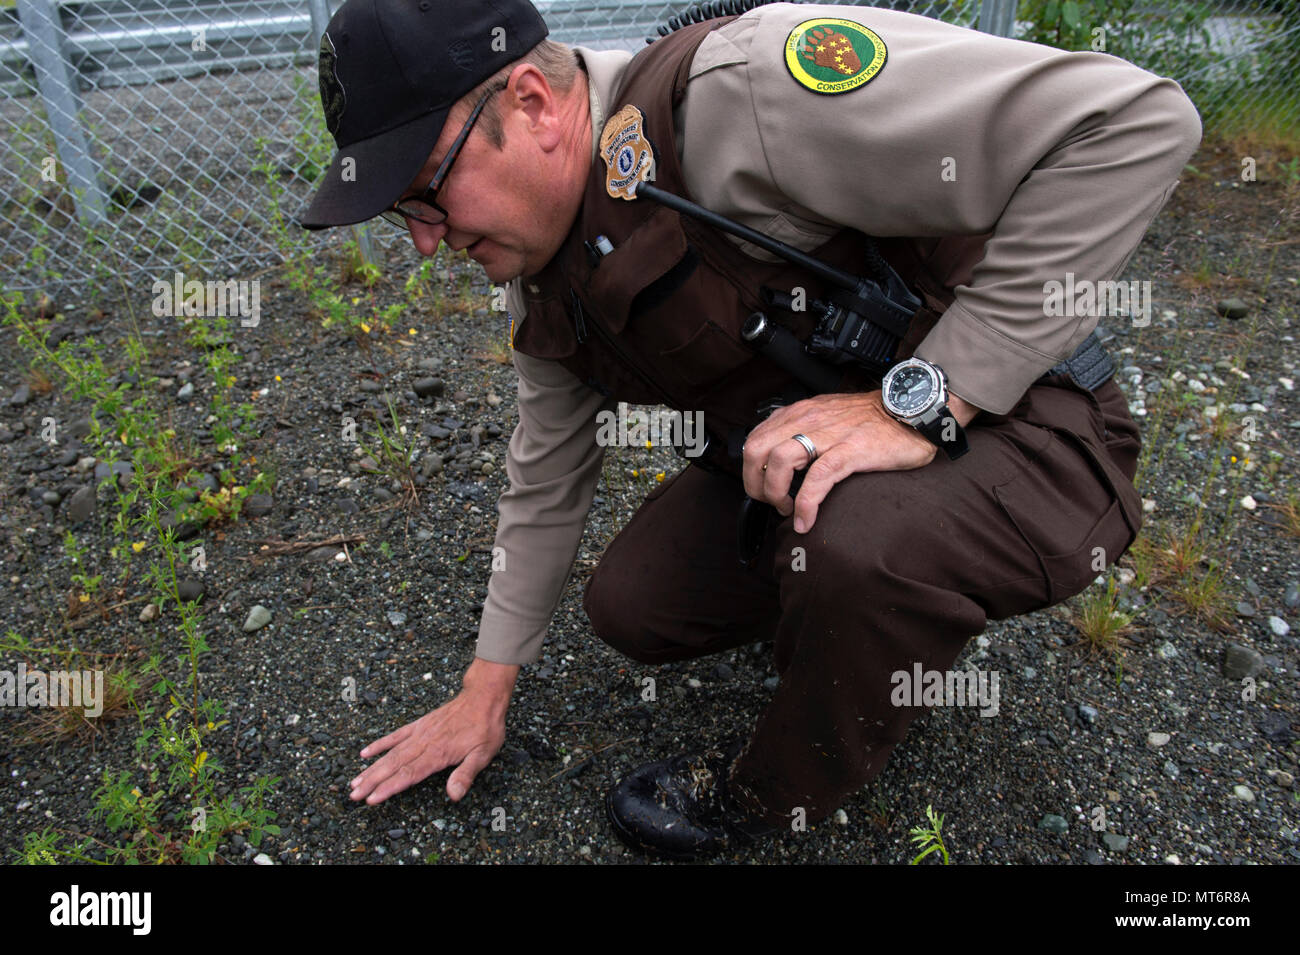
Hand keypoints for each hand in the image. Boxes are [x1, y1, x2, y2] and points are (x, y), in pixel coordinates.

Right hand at [349, 658, 517, 804]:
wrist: (483, 697)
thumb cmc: (485, 728)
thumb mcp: (483, 754)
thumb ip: (466, 775)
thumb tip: (453, 795)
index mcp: (437, 754)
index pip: (408, 775)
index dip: (388, 788)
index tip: (371, 799)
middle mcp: (424, 744)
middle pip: (393, 765)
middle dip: (372, 781)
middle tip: (353, 795)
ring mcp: (419, 733)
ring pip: (391, 753)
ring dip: (372, 768)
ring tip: (354, 781)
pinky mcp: (419, 724)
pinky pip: (396, 735)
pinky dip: (380, 744)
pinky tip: (366, 753)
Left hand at [741, 390, 979, 534]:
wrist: (912, 411)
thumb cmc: (874, 419)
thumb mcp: (829, 416)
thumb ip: (805, 430)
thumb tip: (784, 456)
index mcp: (801, 412)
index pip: (755, 437)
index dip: (750, 468)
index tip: (761, 487)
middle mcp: (808, 419)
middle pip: (756, 449)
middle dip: (754, 483)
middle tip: (770, 502)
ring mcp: (829, 434)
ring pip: (779, 461)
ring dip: (775, 493)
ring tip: (787, 510)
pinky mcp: (851, 451)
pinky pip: (817, 478)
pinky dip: (806, 504)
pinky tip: (805, 521)